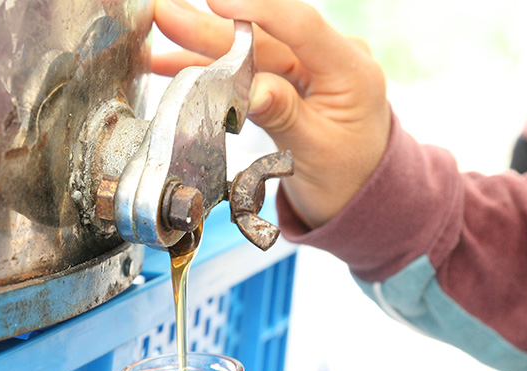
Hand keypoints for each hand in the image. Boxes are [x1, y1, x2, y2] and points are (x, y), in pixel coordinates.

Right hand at [154, 0, 390, 228]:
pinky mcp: (293, 80)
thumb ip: (285, 116)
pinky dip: (215, 69)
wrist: (362, 196)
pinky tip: (177, 61)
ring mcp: (312, 69)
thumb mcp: (318, 152)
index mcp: (351, 71)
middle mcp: (332, 60)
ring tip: (164, 28)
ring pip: (251, 51)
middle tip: (167, 14)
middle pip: (266, 36)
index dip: (258, 10)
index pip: (301, 25)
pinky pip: (249, 70)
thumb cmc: (350, 177)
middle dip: (211, 26)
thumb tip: (250, 90)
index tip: (217, 2)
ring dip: (204, 43)